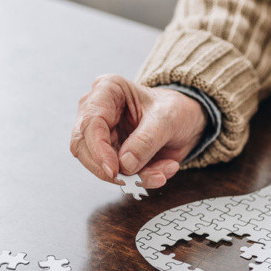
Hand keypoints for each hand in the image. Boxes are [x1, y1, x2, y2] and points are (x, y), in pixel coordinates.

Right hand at [70, 74, 206, 187]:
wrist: (186, 120)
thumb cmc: (175, 108)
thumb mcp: (167, 119)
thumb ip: (146, 140)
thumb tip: (125, 163)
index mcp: (107, 90)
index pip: (90, 123)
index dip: (98, 150)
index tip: (114, 170)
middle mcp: (98, 111)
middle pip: (83, 147)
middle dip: (109, 169)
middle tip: (133, 180)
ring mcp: (102, 135)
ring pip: (100, 165)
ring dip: (131, 177)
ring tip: (161, 174)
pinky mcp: (111, 154)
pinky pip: (118, 175)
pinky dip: (140, 179)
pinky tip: (162, 172)